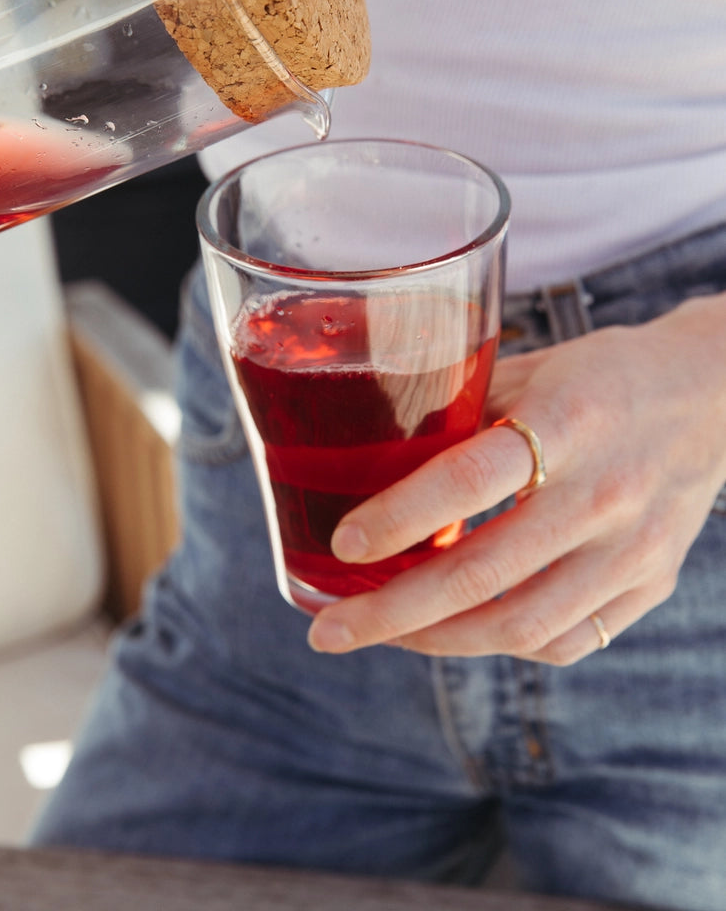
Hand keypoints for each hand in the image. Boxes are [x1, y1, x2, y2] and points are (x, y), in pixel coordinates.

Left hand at [307, 294, 725, 663]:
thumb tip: (372, 453)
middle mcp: (603, 494)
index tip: (343, 545)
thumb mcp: (532, 369)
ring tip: (384, 636)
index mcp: (567, 422)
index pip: (470, 479)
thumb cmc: (606, 375)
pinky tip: (460, 631)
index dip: (399, 516)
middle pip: (482, 575)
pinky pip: (567, 641)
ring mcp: (632, 550)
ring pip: (521, 627)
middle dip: (392, 613)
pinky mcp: (649, 583)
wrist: (715, 396)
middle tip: (328, 630)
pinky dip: (503, 645)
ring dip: (438, 641)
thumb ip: (461, 411)